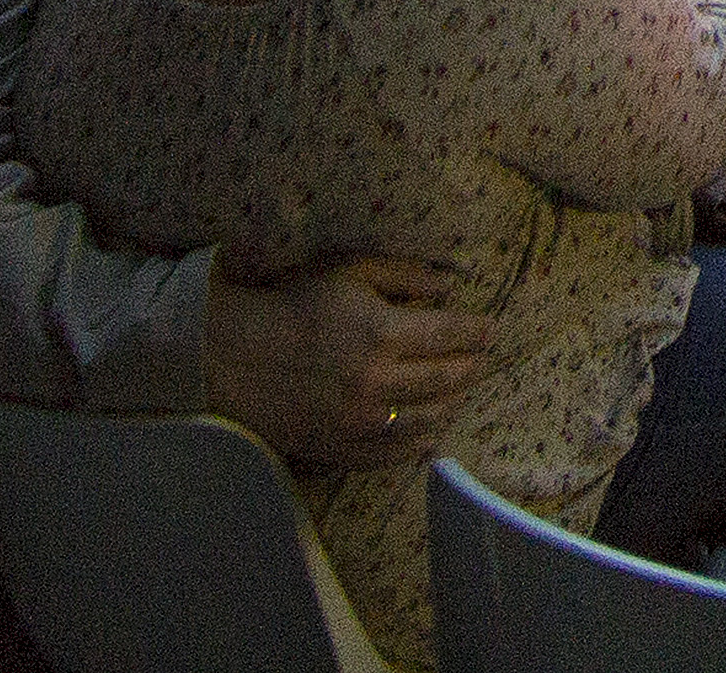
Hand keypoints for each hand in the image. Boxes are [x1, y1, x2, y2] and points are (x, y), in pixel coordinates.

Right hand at [204, 255, 498, 471]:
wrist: (234, 358)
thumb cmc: (294, 305)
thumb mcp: (348, 272)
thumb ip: (403, 274)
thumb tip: (449, 286)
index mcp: (381, 333)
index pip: (449, 334)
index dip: (476, 332)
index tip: (491, 330)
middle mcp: (376, 381)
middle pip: (446, 379)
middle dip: (471, 368)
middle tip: (482, 361)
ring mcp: (360, 422)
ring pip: (428, 419)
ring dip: (452, 404)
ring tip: (460, 392)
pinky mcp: (343, 449)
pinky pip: (395, 453)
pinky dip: (421, 442)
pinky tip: (430, 431)